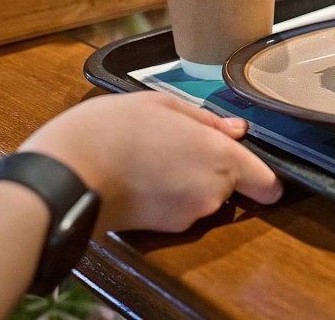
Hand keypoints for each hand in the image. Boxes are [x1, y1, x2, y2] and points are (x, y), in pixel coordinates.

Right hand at [20, 92, 281, 232]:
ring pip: (205, 196)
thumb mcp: (162, 104)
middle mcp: (212, 192)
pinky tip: (143, 175)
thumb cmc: (110, 130)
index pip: (268, 182)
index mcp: (219, 157)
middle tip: (179, 143)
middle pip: (232, 184)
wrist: (66, 173)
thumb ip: (207, 119)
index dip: (265, 176)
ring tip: (154, 155)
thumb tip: (236, 130)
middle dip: (214, 167)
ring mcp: (189, 214)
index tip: (258, 168)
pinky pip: (181, 208)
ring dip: (189, 179)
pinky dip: (170, 195)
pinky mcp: (165, 229)